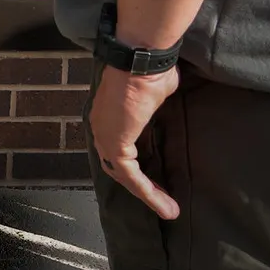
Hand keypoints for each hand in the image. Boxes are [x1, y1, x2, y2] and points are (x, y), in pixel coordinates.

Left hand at [91, 64, 181, 219]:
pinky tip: (163, 202)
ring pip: (123, 175)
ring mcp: (104, 135)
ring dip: (146, 194)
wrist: (142, 60)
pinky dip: (146, 191)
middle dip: (140, 186)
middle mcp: (101, 127)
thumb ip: (155, 103)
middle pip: (117, 167)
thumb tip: (164, 98)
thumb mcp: (155, 92)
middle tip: (163, 200)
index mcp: (108, 115)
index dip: (134, 167)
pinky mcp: (114, 143)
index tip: (156, 180)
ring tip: (168, 209)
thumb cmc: (151, 70)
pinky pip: (129, 175)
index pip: (117, 149)